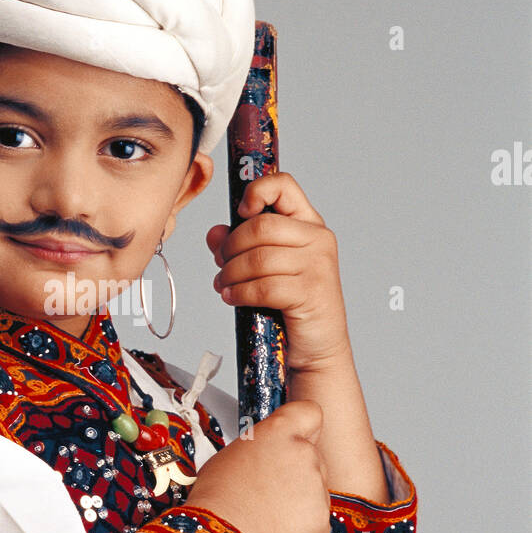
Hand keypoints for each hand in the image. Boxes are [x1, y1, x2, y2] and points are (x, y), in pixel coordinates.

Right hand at [186, 400, 331, 532]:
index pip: (310, 413)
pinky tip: (276, 532)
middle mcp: (304, 452)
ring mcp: (317, 486)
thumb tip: (264, 459)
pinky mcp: (322, 518)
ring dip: (299, 502)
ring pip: (315, 491)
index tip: (298, 438)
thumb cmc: (218, 497)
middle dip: (297, 474)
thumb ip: (260, 448)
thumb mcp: (232, 455)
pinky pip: (317, 522)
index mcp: (280, 431)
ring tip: (267, 514)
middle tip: (269, 490)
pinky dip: (303, 530)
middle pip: (313, 457)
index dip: (306, 427)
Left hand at [206, 171, 351, 373]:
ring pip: (258, 259)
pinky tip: (233, 298)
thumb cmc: (290, 305)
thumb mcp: (264, 268)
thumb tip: (214, 233)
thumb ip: (239, 245)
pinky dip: (240, 293)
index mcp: (309, 224)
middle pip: (261, 227)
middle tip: (221, 264)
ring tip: (225, 285)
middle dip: (230, 247)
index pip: (284, 185)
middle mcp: (318, 239)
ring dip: (231, 274)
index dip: (256, 191)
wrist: (316, 347)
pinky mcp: (310, 293)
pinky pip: (263, 287)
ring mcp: (318, 266)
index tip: (241, 213)